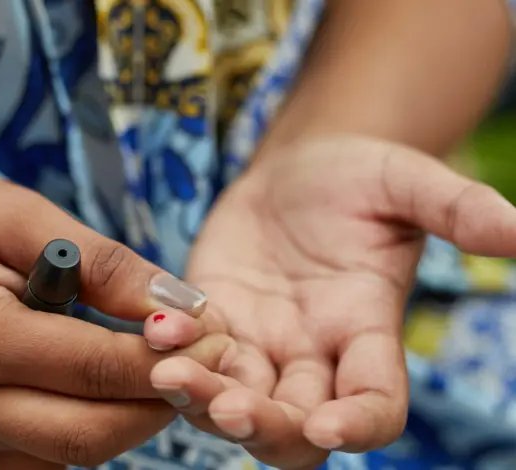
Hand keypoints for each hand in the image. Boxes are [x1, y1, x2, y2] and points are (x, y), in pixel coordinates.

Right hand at [0, 170, 232, 468]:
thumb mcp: (24, 215)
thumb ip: (105, 263)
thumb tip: (182, 310)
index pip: (89, 369)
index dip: (163, 359)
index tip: (218, 338)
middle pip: (85, 435)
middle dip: (159, 405)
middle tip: (208, 365)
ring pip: (68, 456)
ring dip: (128, 421)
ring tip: (163, 370)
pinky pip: (40, 458)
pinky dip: (86, 429)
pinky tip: (106, 387)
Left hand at [143, 135, 515, 467]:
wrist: (295, 168)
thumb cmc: (357, 175)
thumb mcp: (406, 181)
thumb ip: (456, 208)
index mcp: (366, 332)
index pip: (374, 404)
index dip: (357, 425)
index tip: (326, 425)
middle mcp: (313, 353)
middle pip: (293, 424)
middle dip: (261, 425)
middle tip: (227, 406)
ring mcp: (259, 342)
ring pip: (233, 401)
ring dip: (202, 399)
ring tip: (168, 372)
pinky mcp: (214, 320)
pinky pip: (192, 355)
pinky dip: (173, 351)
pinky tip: (156, 328)